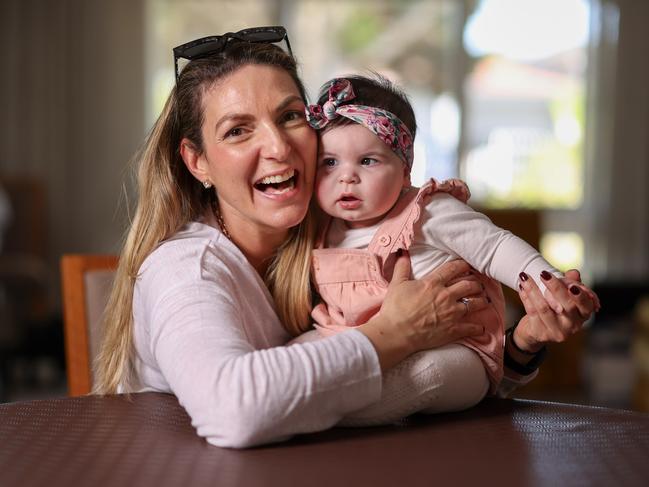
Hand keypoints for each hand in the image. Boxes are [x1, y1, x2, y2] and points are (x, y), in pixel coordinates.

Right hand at [359, 254, 486, 369]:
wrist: (396, 333)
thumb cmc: (394, 309)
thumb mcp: (396, 284)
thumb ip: (402, 268)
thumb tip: (403, 254)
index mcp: (433, 283)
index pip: (453, 268)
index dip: (462, 265)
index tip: (466, 266)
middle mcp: (446, 296)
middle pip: (469, 285)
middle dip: (475, 283)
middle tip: (477, 284)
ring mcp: (452, 313)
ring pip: (475, 303)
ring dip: (481, 301)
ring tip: (483, 300)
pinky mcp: (453, 330)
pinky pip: (472, 327)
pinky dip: (478, 327)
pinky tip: (481, 327)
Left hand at [514, 270, 596, 352]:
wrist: (535, 330)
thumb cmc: (554, 309)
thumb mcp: (564, 297)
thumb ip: (571, 283)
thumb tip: (574, 272)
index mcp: (582, 315)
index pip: (586, 305)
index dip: (580, 296)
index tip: (571, 285)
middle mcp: (572, 325)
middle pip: (566, 305)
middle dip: (555, 288)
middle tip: (543, 274)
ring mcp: (556, 331)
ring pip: (544, 308)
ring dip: (533, 289)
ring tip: (525, 277)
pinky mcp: (539, 333)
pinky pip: (531, 312)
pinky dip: (526, 297)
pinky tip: (522, 287)